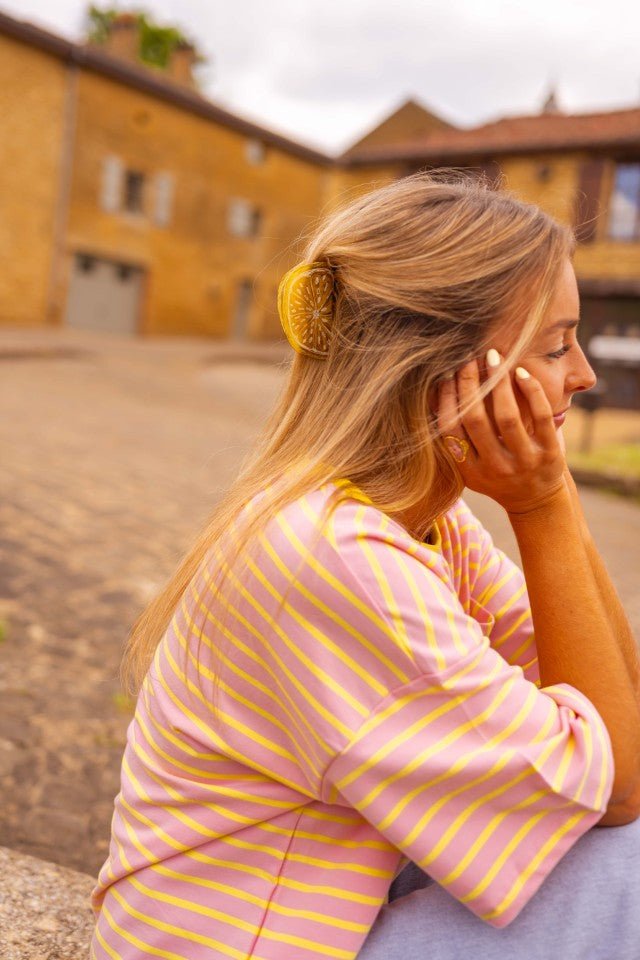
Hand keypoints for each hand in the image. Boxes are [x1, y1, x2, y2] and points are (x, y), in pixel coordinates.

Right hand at [437, 352, 566, 513]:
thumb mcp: (471, 468)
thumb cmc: (497, 475)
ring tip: (493, 357)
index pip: (451, 430)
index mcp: (470, 471)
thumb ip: (456, 441)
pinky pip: (541, 416)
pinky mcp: (550, 453)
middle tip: (468, 359)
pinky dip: (531, 390)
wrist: (537, 501)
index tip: (446, 375)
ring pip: (507, 416)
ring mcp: (524, 462)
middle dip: (470, 384)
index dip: (446, 399)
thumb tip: (436, 395)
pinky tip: (520, 372)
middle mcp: (496, 468)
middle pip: (476, 420)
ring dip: (498, 381)